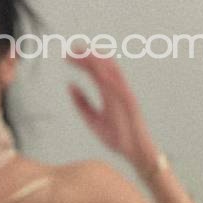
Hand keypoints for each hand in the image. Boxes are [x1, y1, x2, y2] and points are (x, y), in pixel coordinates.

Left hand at [67, 52, 161, 175]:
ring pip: (113, 72)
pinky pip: (121, 89)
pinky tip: (99, 72)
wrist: (135, 153)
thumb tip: (70, 85)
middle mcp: (116, 91)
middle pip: (103, 67)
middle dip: (88, 56)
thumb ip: (81, 103)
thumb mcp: (93, 120)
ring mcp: (125, 96)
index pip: (94, 71)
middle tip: (72, 49)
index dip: (81, 62)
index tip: (67, 56)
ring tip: (85, 54)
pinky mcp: (131, 105)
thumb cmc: (118, 137)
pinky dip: (111, 79)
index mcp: (108, 93)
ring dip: (99, 62)